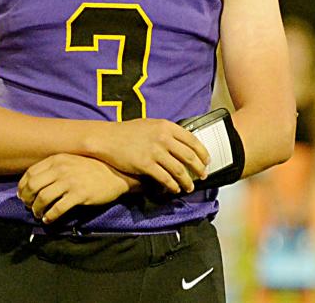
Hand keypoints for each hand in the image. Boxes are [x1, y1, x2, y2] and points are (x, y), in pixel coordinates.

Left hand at [18, 153, 139, 223]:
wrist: (117, 174)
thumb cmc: (93, 168)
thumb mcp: (72, 161)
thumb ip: (55, 167)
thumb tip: (34, 183)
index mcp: (58, 159)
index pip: (30, 173)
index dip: (23, 187)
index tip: (23, 195)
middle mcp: (61, 168)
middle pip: (32, 186)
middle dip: (27, 199)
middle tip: (29, 206)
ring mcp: (70, 181)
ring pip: (42, 199)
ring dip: (37, 210)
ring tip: (39, 214)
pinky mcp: (79, 194)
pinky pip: (57, 209)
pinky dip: (49, 216)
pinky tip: (49, 219)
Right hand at [90, 118, 209, 193]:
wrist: (107, 138)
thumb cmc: (128, 131)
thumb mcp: (151, 125)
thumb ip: (167, 132)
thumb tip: (182, 141)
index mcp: (167, 126)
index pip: (192, 140)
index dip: (202, 152)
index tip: (207, 160)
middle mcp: (164, 138)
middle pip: (189, 156)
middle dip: (199, 168)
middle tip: (203, 176)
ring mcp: (155, 151)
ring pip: (178, 170)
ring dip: (187, 181)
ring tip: (190, 187)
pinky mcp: (145, 164)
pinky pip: (164, 178)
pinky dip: (172, 186)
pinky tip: (174, 189)